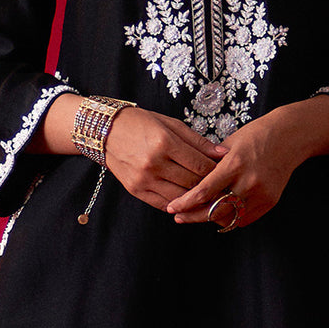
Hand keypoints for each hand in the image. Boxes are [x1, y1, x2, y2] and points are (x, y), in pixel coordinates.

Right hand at [104, 106, 225, 210]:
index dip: (216, 170)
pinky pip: (163, 204)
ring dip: (195, 198)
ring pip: (180, 197)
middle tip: (219, 185)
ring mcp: (144, 178)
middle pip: (192, 182)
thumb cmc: (140, 123)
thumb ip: (197, 141)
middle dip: (209, 185)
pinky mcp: (135, 190)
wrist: (106, 131)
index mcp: (164, 142)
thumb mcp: (170, 124)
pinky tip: (185, 199)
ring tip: (205, 194)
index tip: (222, 171)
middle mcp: (154, 163)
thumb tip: (222, 154)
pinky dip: (177, 204)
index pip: (200, 165)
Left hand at [165, 96, 328, 228]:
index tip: (172, 207)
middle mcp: (248, 181)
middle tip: (178, 217)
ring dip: (210, 219)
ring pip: (229, 218)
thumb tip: (186, 182)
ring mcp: (261, 193)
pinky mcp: (270, 201)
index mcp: (235, 164)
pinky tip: (218, 214)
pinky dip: (229, 218)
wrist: (289, 137)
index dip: (185, 203)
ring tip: (196, 215)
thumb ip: (209, 165)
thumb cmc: (254, 136)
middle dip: (193, 216)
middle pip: (214, 210)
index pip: (204, 192)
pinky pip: (244, 219)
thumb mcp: (228, 145)